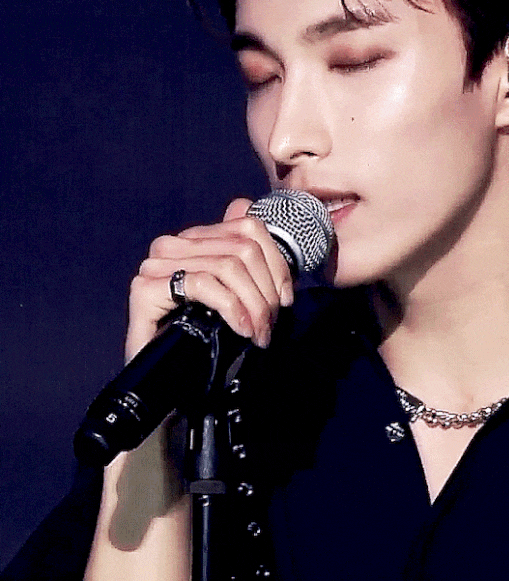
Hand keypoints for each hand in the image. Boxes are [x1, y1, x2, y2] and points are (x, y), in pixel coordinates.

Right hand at [125, 198, 293, 360]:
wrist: (169, 382)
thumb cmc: (204, 337)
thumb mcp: (235, 293)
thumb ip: (242, 252)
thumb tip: (242, 203)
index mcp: (195, 239)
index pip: (249, 227)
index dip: (276, 264)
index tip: (286, 300)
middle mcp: (172, 244)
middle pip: (243, 248)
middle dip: (266, 291)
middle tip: (270, 325)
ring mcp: (156, 265)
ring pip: (228, 266)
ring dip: (253, 305)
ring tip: (259, 333)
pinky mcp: (145, 288)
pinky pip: (204, 284)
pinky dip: (231, 308)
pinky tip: (241, 330)